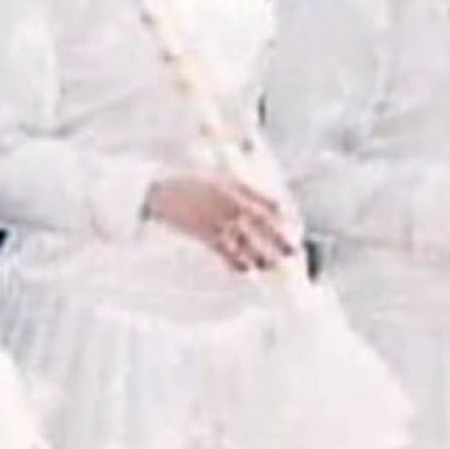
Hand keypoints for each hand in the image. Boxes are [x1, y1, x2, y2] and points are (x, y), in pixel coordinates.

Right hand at [146, 176, 296, 271]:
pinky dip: (236, 262)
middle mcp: (227, 202)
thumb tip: (256, 197)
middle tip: (294, 252)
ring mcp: (216, 218)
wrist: (155, 191)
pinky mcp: (202, 232)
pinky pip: (224, 250)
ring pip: (245, 239)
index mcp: (232, 186)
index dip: (280, 214)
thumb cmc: (185, 184)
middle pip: (260, 223)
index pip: (263, 201)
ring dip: (261, 254)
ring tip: (273, 267)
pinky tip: (247, 271)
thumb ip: (235, 185)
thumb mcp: (213, 177)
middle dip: (278, 238)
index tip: (293, 224)